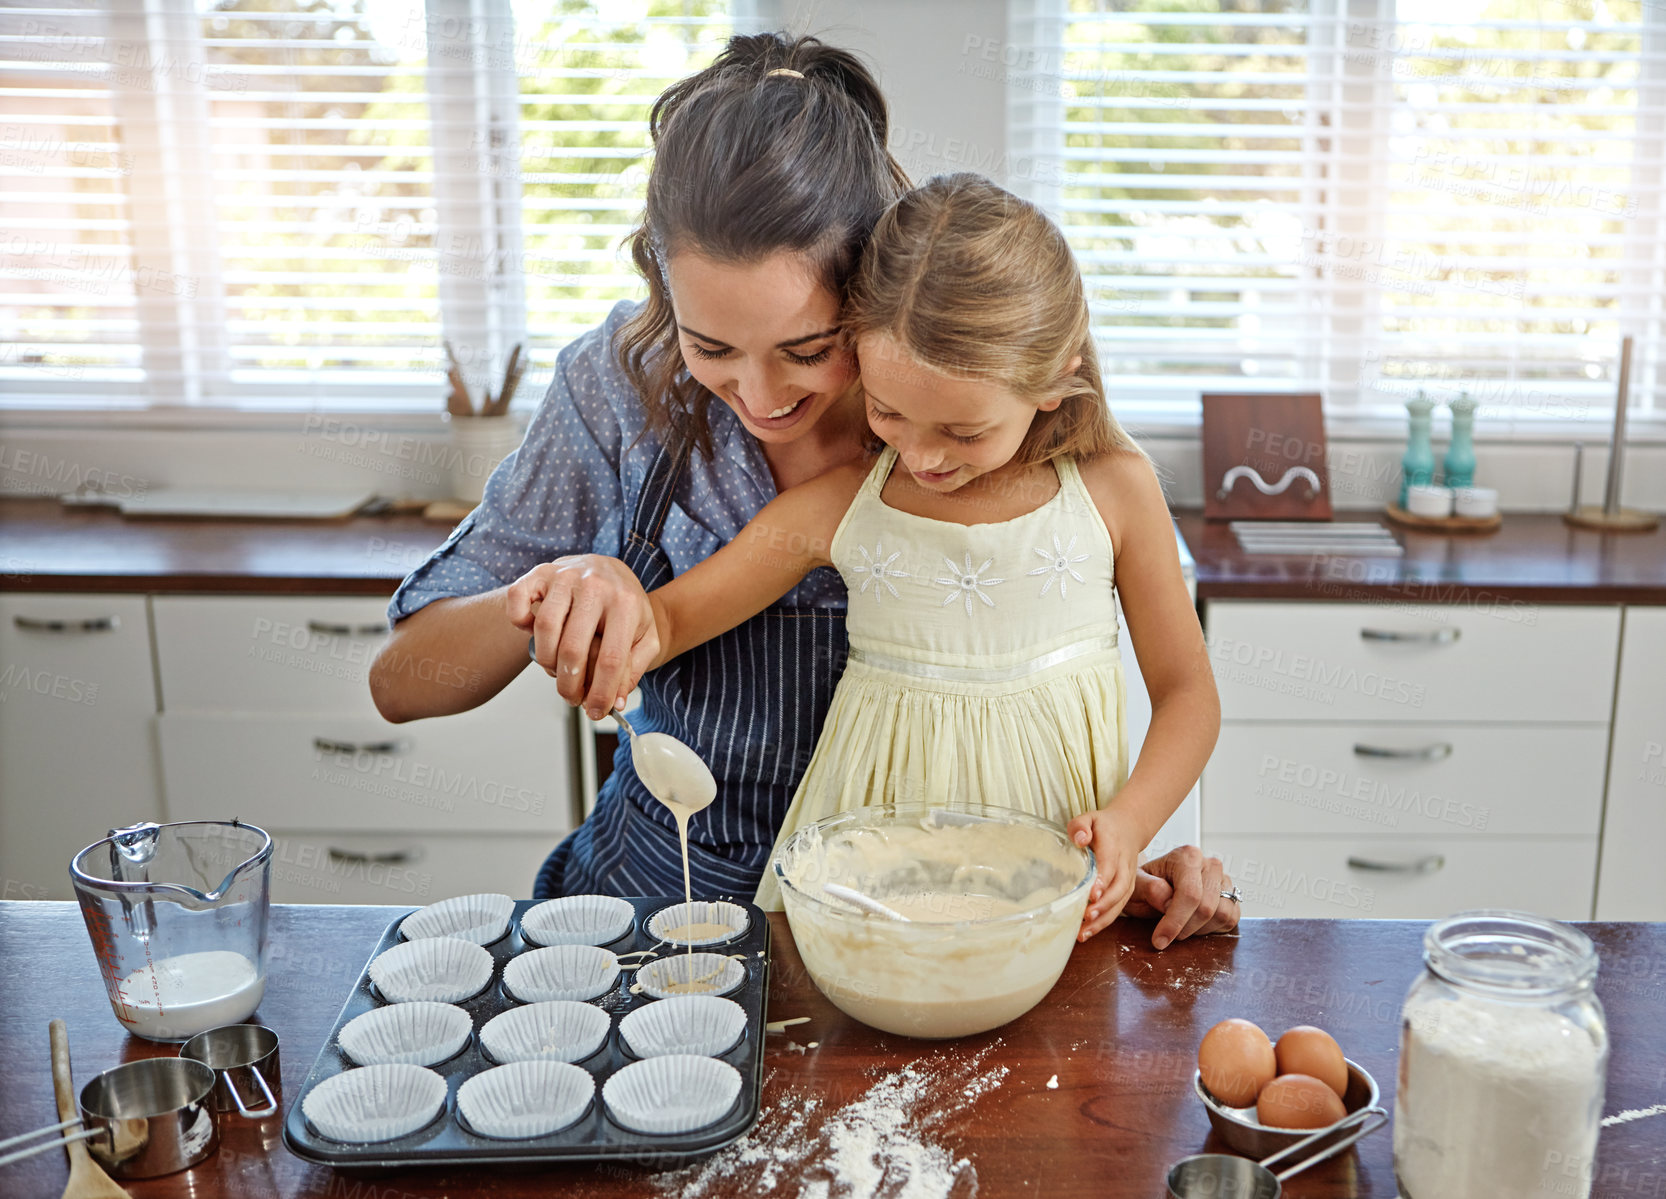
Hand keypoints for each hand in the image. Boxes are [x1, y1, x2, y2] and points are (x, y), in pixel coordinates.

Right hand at [506, 556, 658, 718]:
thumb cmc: (627, 608)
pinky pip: (517, 598)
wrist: (614, 571)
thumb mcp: (646, 638)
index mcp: (626, 604)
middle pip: (572, 649)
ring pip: (545, 629)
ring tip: (557, 670)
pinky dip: (519, 620)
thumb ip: (633, 670)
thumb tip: (615, 702)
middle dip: (569, 685)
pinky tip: (533, 631)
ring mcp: (566, 576)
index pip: (610, 659)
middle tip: (572, 698)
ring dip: (547, 661)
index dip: (600, 693)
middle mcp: (595, 586)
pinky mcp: (542, 572)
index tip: (596, 712)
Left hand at [1065, 807, 1141, 941]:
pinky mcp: (1126, 889)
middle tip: (1086, 917)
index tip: (1092, 894)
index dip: (1102, 881)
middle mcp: (1124, 865)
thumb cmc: (1103, 825)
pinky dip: (1104, 921)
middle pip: (1118, 889)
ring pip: (1120, 902)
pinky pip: (1118, 907)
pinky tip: (1087, 932)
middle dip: (1103, 905)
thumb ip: (1080, 826)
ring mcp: (1128, 879)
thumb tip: (1080, 840)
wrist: (1129, 828)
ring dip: (1103, 919)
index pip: (1110, 865)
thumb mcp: (1088, 817)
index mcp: (1114, 846)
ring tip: (1083, 933)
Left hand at [1123, 845, 1239, 949]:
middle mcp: (1210, 865)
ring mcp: (1224, 880)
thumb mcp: (1137, 886)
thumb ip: (1148, 888)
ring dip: (1199, 929)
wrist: (1154, 886)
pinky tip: (1194, 925)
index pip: (1190, 894)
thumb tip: (1166, 898)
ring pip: (1222, 915)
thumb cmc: (1146, 885)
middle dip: (1185, 928)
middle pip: (1206, 908)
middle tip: (1168, 933)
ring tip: (1181, 925)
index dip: (1175, 921)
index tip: (1160, 940)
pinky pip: (1231, 919)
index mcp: (1187, 856)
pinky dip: (1213, 929)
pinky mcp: (1232, 896)